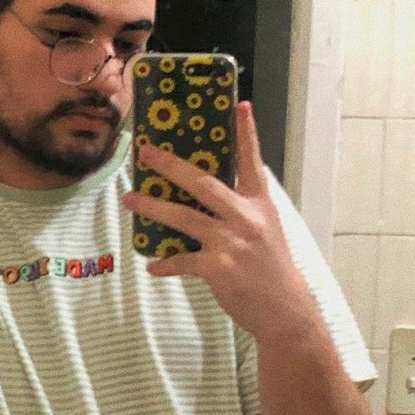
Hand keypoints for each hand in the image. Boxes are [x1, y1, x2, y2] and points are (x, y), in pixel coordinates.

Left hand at [122, 101, 318, 341]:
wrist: (285, 309)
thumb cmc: (270, 267)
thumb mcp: (265, 230)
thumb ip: (240, 210)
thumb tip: (203, 194)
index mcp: (260, 204)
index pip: (252, 161)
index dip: (246, 132)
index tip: (239, 105)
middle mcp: (246, 217)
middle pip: (203, 183)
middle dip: (171, 166)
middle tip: (146, 152)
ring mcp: (231, 242)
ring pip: (183, 218)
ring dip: (152, 207)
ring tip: (129, 198)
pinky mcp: (218, 268)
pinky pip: (181, 261)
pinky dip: (164, 263)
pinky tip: (152, 265)